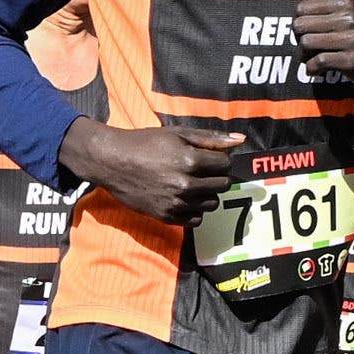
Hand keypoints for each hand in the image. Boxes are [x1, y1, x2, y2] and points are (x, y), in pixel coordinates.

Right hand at [62, 111, 218, 231]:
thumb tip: (240, 141)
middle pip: (223, 185)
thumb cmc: (145, 143)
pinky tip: (184, 198)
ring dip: (207, 194)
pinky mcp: (167, 217)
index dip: (220, 159)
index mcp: (190, 160)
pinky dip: (194, 210)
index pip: (226, 165)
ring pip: (212, 204)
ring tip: (191, 183)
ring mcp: (176, 203)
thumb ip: (211, 138)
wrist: (113, 162)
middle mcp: (185, 184)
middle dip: (216, 176)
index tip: (209, 158)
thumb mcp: (178, 133)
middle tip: (201, 170)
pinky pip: (196, 220)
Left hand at [283, 0, 353, 108]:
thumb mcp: (353, 13)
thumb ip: (330, 2)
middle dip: (298, 38)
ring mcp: (352, 40)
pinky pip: (319, 62)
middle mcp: (349, 19)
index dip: (298, 21)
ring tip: (310, 59)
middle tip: (306, 48)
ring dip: (303, 56)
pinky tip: (315, 70)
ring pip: (307, 42)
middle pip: (301, 25)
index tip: (305, 32)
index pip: (303, 7)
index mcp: (345, 5)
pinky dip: (311, 69)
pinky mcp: (353, 60)